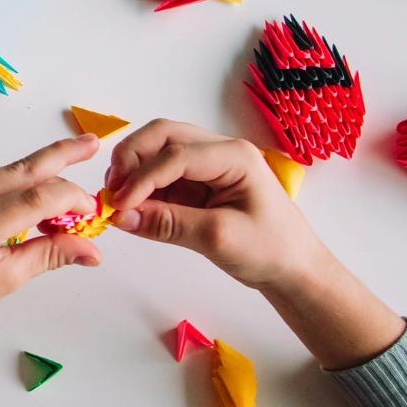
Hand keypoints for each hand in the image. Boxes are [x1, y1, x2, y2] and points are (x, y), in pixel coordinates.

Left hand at [0, 135, 103, 336]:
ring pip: (8, 172)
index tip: (91, 211)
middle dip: (61, 154)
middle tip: (92, 144)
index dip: (72, 199)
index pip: (38, 198)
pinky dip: (20, 184)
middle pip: (23, 169)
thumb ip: (48, 257)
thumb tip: (90, 250)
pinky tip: (39, 194)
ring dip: (42, 171)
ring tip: (74, 164)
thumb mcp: (2, 282)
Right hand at [103, 120, 328, 291]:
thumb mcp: (218, 239)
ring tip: (118, 203)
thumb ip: (168, 225)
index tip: (118, 205)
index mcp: (234, 156)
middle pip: (162, 136)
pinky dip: (142, 189)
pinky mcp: (198, 185)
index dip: (141, 178)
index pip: (175, 155)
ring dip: (134, 172)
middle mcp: (219, 152)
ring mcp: (208, 167)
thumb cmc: (271, 250)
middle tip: (112, 191)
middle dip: (131, 159)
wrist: (294, 270)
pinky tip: (133, 209)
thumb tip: (121, 217)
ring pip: (158, 152)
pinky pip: (162, 177)